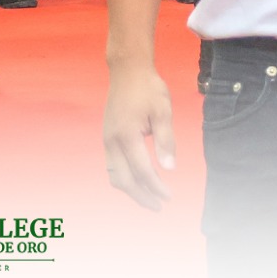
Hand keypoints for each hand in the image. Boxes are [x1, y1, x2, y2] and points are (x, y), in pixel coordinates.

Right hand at [104, 62, 176, 208]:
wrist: (127, 71)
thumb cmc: (148, 89)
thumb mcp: (163, 111)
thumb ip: (166, 140)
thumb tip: (170, 168)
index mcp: (127, 135)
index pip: (142, 170)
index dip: (156, 187)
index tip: (168, 197)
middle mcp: (112, 141)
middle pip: (124, 180)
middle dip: (141, 196)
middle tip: (159, 206)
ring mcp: (107, 140)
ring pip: (114, 175)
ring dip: (131, 190)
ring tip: (149, 197)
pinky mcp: (107, 137)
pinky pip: (112, 166)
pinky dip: (124, 178)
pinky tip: (138, 180)